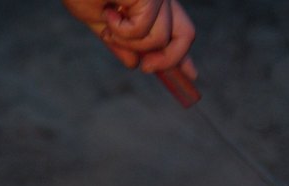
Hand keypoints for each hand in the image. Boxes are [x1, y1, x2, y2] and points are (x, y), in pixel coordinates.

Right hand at [62, 0, 196, 78]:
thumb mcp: (98, 20)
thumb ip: (119, 42)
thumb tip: (134, 63)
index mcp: (150, 1)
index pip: (178, 29)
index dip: (183, 53)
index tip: (190, 74)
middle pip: (186, 35)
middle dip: (170, 59)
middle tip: (145, 68)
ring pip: (161, 40)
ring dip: (130, 43)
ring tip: (109, 23)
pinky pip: (145, 32)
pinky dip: (123, 31)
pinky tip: (109, 12)